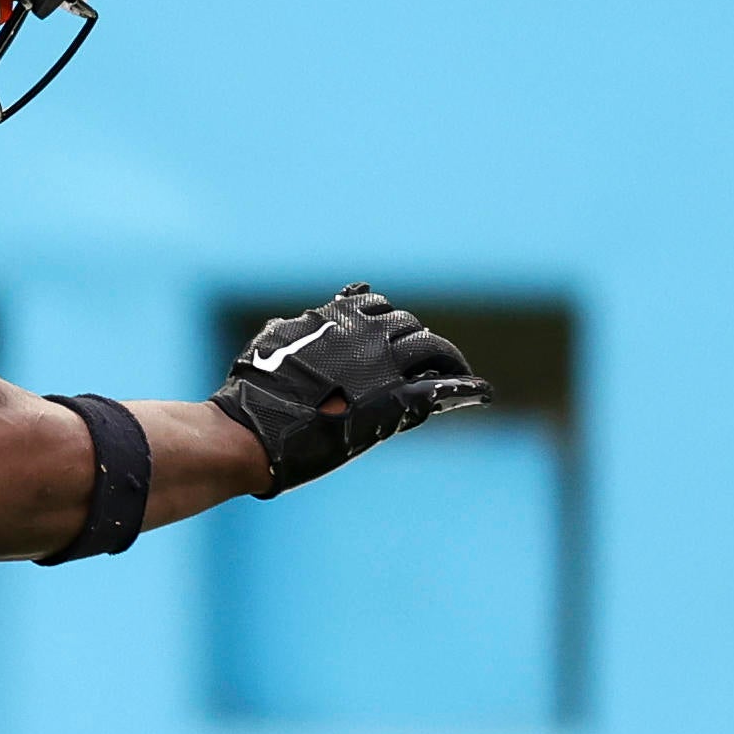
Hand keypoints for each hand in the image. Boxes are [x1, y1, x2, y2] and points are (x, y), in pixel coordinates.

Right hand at [206, 283, 489, 494]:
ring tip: (455, 372)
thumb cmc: (252, 389)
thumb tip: (304, 313)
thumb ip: (299, 324)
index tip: (389, 332)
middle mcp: (369, 333)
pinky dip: (466, 389)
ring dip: (446, 358)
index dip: (385, 319)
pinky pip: (442, 388)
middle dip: (416, 340)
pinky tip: (480, 391)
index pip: (375, 304)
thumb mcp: (272, 342)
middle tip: (423, 360)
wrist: (254, 429)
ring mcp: (386, 366)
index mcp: (338, 316)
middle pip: (410, 326)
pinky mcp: (397, 402)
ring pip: (433, 348)